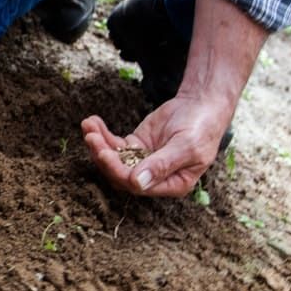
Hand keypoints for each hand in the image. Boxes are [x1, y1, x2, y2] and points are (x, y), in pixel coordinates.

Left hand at [81, 91, 233, 196]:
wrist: (202, 105)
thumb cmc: (201, 128)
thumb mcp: (186, 146)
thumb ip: (162, 165)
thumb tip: (137, 183)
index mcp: (171, 184)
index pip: (137, 186)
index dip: (118, 171)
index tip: (104, 153)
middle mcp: (154, 177)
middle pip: (120, 174)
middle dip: (103, 156)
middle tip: (91, 137)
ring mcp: (142, 161)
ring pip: (113, 159)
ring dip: (98, 144)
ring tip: (88, 126)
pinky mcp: (135, 146)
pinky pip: (114, 144)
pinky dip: (102, 134)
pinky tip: (92, 121)